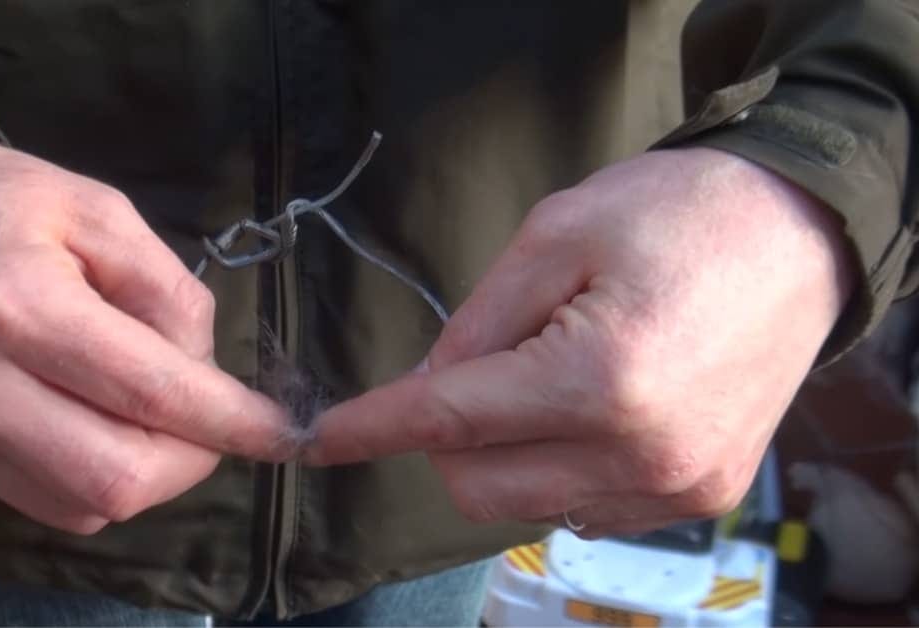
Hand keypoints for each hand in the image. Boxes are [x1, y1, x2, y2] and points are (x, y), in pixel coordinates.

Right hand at [0, 137, 290, 533]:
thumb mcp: (101, 210)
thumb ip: (167, 291)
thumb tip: (206, 375)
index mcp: (15, 304)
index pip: (148, 394)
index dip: (230, 423)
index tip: (285, 431)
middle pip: (117, 478)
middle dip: (191, 460)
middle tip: (212, 420)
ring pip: (85, 505)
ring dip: (146, 474)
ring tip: (150, 413)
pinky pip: (44, 504)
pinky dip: (96, 481)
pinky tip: (99, 425)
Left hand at [307, 147, 851, 537]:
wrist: (801, 235)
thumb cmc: (675, 213)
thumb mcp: (555, 234)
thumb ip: (477, 323)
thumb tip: (423, 390)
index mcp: (601, 379)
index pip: (450, 422)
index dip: (373, 429)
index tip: (318, 438)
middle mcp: (641, 455)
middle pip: (477, 487)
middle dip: (443, 441)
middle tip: (466, 376)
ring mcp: (675, 488)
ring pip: (526, 506)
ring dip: (502, 456)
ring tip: (544, 381)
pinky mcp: (698, 498)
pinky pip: (584, 509)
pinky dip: (555, 469)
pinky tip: (584, 413)